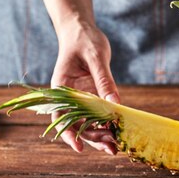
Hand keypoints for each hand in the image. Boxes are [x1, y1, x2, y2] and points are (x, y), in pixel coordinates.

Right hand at [50, 17, 119, 155]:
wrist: (82, 29)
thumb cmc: (84, 39)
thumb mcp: (96, 57)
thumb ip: (104, 80)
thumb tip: (115, 103)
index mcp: (62, 87)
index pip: (60, 116)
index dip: (68, 134)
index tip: (80, 148)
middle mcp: (69, 95)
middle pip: (76, 123)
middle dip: (92, 138)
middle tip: (111, 148)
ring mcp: (80, 96)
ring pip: (87, 121)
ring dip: (100, 134)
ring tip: (116, 146)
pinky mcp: (92, 94)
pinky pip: (98, 112)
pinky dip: (106, 122)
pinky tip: (118, 130)